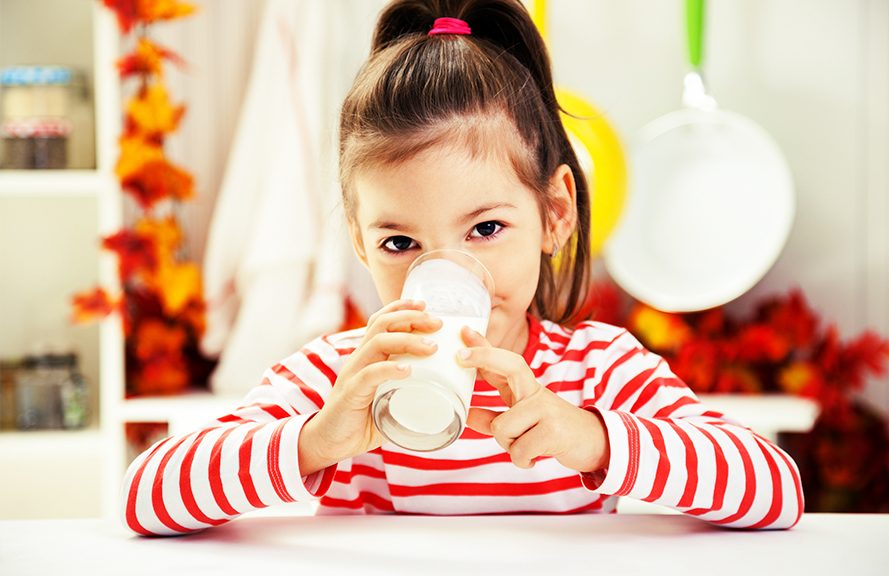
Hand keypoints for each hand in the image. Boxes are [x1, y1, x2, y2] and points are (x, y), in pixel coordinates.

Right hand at [298, 299, 441, 475]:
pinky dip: (389, 369)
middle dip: (411, 318)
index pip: (380, 321)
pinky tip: (408, 371)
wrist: (328, 444)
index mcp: (366, 358)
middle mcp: (358, 360)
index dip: (401, 308)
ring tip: (431, 347)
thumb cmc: (360, 423)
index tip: (426, 307)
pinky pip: (369, 375)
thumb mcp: (388, 403)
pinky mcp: (350, 394)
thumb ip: (408, 395)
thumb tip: (443, 398)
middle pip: (382, 324)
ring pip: (377, 343)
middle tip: (437, 323)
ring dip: (407, 340)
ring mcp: (352, 375)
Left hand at [458, 328, 608, 472]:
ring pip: (502, 428)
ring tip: (526, 447)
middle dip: (483, 358)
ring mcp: (546, 409)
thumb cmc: (554, 432)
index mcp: (527, 389)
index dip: (485, 349)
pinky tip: (534, 457)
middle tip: (460, 356)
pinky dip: (523, 460)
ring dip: (509, 445)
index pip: (506, 363)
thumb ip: (495, 417)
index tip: (465, 334)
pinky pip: (518, 450)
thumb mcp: (523, 422)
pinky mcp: (553, 430)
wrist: (595, 444)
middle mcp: (536, 393)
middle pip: (510, 367)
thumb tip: (467, 415)